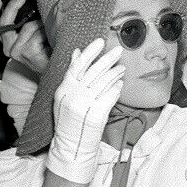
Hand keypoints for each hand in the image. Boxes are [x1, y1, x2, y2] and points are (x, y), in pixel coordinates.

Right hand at [0, 0, 49, 74]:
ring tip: (49, 29)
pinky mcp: (26, 52)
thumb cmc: (47, 49)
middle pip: (5, 23)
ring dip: (41, 24)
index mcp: (8, 41)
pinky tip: (50, 38)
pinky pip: (36, 34)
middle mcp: (8, 47)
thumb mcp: (33, 33)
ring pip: (26, 27)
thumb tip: (26, 0)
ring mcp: (16, 51)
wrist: (57, 68)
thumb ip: (25, 21)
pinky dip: (45, 32)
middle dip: (13, 6)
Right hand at [46, 38, 124, 183]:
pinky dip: (116, 88)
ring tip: (123, 68)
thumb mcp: (65, 95)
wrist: (71, 145)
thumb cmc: (69, 119)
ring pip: (104, 83)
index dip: (89, 53)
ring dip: (115, 73)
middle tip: (119, 50)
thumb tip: (77, 52)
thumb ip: (72, 75)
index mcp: (63, 89)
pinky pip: (110, 97)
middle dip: (107, 59)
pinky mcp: (96, 115)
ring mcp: (85, 106)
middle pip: (93, 72)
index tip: (100, 41)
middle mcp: (73, 96)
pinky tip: (120, 83)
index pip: (77, 66)